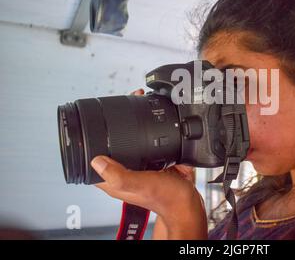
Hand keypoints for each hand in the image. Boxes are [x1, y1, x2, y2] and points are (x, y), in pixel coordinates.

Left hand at [90, 89, 206, 238]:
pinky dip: (150, 132)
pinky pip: (149, 143)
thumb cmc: (166, 198)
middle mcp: (126, 172)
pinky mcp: (156, 160)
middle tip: (115, 111)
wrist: (189, 200)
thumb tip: (97, 160)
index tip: (93, 127)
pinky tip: (152, 123)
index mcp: (115, 180)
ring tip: (133, 108)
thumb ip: (119, 174)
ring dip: (131, 128)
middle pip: (112, 148)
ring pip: (131, 143)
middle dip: (112, 130)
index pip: (94, 161)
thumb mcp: (140, 184)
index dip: (91, 145)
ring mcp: (141, 165)